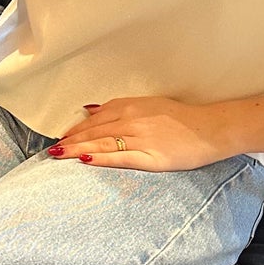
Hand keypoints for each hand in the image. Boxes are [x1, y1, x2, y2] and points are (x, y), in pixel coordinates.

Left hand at [47, 96, 230, 170]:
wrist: (210, 129)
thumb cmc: (182, 118)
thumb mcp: (149, 104)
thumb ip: (119, 107)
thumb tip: (90, 110)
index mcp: (131, 106)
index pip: (95, 118)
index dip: (76, 129)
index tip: (62, 137)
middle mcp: (132, 120)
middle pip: (94, 131)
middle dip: (71, 140)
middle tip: (53, 150)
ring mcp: (141, 138)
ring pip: (102, 143)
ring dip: (78, 149)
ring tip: (59, 156)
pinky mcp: (150, 157)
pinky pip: (120, 157)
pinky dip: (101, 158)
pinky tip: (86, 160)